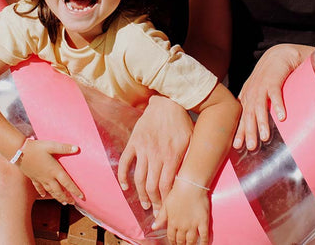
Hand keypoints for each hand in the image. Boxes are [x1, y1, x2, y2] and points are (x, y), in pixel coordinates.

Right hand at [18, 139, 82, 204]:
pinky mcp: (33, 177)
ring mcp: (40, 179)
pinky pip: (39, 188)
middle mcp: (48, 177)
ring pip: (50, 191)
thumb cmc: (37, 148)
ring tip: (63, 202)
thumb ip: (64, 148)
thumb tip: (77, 148)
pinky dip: (42, 192)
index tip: (81, 197)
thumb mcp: (52, 146)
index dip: (75, 190)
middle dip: (67, 197)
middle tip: (73, 203)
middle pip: (59, 191)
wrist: (19, 152)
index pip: (67, 183)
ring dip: (57, 197)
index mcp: (55, 170)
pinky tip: (43, 195)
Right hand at [118, 95, 192, 215]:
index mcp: (172, 155)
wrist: (167, 102)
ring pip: (139, 178)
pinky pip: (125, 162)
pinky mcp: (134, 142)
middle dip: (154, 203)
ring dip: (141, 194)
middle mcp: (156, 154)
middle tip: (156, 212)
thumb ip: (188, 159)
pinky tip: (125, 187)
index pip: (166, 186)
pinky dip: (123, 176)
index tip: (166, 211)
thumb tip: (189, 181)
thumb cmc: (182, 122)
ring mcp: (143, 148)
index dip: (165, 201)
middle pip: (152, 186)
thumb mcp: (191, 140)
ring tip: (145, 204)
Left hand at [152, 177, 209, 244]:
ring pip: (191, 241)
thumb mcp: (166, 204)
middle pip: (181, 240)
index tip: (174, 242)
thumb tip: (153, 227)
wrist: (190, 185)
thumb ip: (160, 217)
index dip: (172, 241)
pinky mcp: (203, 222)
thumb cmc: (177, 192)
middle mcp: (182, 226)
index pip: (171, 237)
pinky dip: (204, 243)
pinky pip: (204, 236)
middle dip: (181, 244)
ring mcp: (193, 225)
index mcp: (172, 222)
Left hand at [233, 44, 313, 150]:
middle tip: (251, 147)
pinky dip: (278, 105)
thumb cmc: (269, 76)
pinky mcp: (274, 79)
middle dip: (249, 131)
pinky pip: (275, 93)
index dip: (239, 131)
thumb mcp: (258, 91)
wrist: (278, 55)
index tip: (237, 147)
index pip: (242, 117)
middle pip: (249, 114)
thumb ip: (254, 106)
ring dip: (262, 121)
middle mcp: (252, 92)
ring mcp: (262, 86)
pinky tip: (282, 117)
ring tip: (265, 137)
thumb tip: (253, 126)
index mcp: (248, 97)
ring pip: (260, 106)